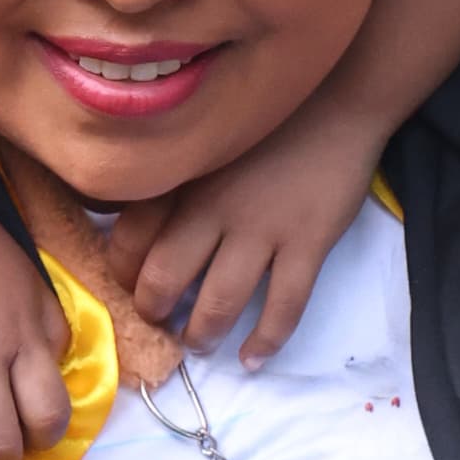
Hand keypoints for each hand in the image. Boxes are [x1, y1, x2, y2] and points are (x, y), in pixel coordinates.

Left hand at [102, 89, 387, 364]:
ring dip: (202, 333)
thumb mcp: (203, 143)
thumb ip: (169, 180)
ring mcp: (261, 230)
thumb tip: (125, 220)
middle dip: (154, 312)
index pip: (128, 241)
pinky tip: (252, 357)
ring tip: (199, 343)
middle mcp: (212, 208)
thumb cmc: (264, 125)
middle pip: (163, 279)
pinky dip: (265, 340)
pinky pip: (283, 306)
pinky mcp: (307, 244)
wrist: (336, 102)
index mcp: (182, 181)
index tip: (130, 285)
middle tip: (160, 321)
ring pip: (218, 301)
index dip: (123, 275)